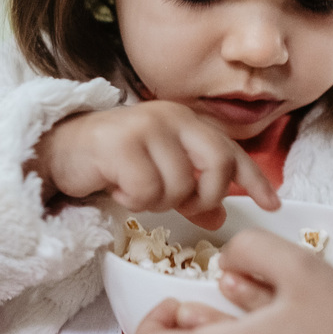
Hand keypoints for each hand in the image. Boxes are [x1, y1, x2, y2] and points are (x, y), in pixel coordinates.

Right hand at [28, 101, 278, 226]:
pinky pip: (145, 191)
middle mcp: (170, 117)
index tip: (274, 205)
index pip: (230, 150)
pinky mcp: (120, 144)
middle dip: (204, 196)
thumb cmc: (110, 162)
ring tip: (133, 190)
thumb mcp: (157, 175)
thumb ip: (190, 194)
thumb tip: (220, 217)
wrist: (58, 151)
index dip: (255, 180)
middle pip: (215, 165)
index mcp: (185, 120)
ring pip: (177, 186)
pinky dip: (132, 201)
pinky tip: (116, 188)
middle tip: (180, 206)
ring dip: (156, 202)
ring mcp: (145, 127)